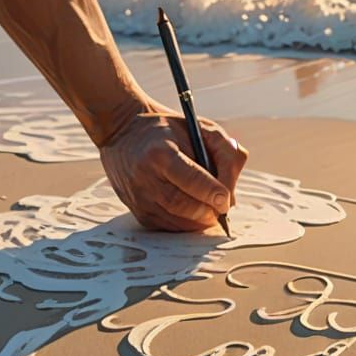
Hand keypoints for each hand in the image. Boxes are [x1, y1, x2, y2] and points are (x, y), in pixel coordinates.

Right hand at [99, 100, 248, 231]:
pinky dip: (186, 224)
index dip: (212, 193)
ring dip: (199, 220)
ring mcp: (139, 197)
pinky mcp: (138, 211)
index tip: (226, 200)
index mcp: (160, 152)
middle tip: (221, 208)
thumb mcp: (201, 128)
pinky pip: (168, 227)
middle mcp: (145, 176)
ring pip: (176, 222)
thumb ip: (225, 154)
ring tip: (210, 209)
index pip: (191, 179)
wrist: (124, 132)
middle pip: (183, 205)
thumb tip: (230, 195)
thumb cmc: (168, 130)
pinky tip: (193, 212)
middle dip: (208, 211)